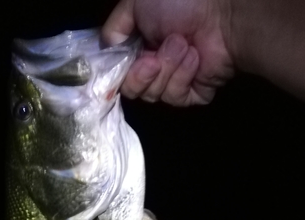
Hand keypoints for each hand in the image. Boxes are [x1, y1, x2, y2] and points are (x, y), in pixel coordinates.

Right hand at [102, 0, 234, 104]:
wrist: (223, 14)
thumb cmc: (181, 2)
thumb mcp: (136, 2)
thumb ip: (115, 25)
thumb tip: (107, 46)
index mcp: (140, 45)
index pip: (118, 71)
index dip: (116, 72)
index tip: (120, 66)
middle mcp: (154, 65)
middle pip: (132, 89)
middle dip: (141, 75)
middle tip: (153, 58)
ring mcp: (173, 80)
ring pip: (152, 94)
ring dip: (166, 69)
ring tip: (183, 46)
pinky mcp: (191, 94)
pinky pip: (174, 97)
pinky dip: (182, 78)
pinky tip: (194, 59)